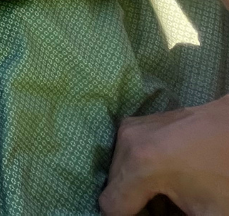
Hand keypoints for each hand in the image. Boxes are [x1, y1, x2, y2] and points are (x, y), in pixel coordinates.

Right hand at [100, 94, 228, 214]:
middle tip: (166, 211)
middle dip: (136, 206)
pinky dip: (141, 173)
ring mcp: (130, 127)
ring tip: (168, 197)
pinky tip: (167, 179)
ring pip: (120, 172)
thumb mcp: (208, 215)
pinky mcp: (135, 122)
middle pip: (115, 188)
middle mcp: (127, 140)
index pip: (111, 206)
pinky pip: (126, 156)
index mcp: (140, 164)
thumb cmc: (224, 174)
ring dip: (138, 190)